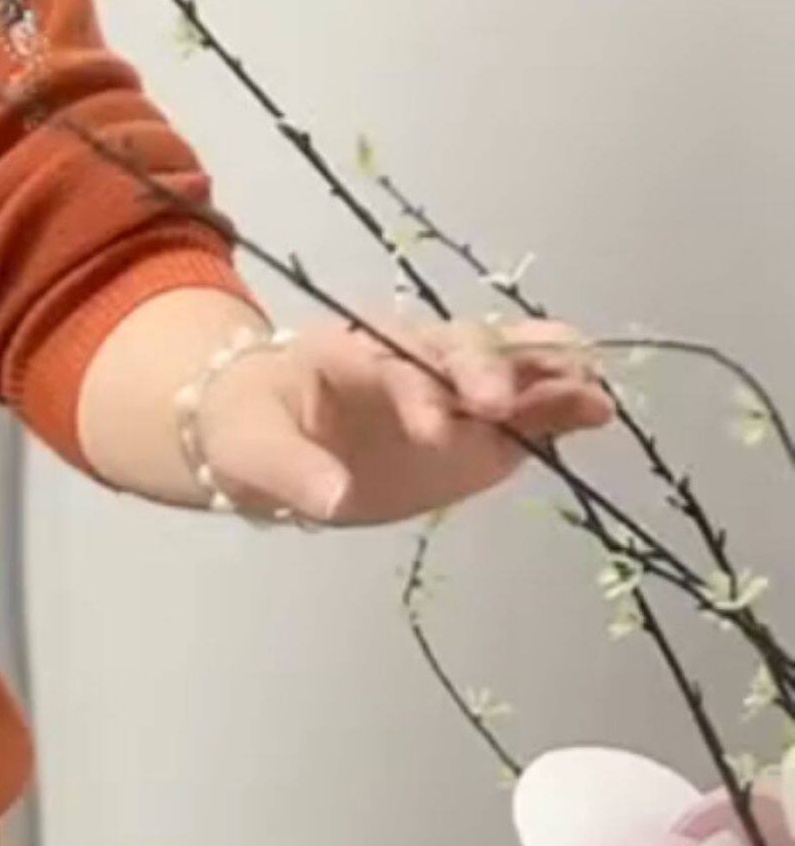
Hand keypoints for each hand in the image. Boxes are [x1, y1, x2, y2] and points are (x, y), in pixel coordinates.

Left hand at [197, 314, 614, 528]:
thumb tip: (332, 497)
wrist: (266, 436)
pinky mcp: (478, 428)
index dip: (420, 390)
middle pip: (465, 347)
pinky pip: (524, 411)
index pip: (398, 359)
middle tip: (508, 405)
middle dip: (492, 369)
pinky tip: (596, 413)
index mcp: (356, 348)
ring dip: (548, 375)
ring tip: (592, 394)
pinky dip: (560, 409)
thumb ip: (292, 470)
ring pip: (508, 368)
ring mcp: (453, 390)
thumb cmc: (251, 426)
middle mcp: (416, 357)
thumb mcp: (250, 447)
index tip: (433, 433)